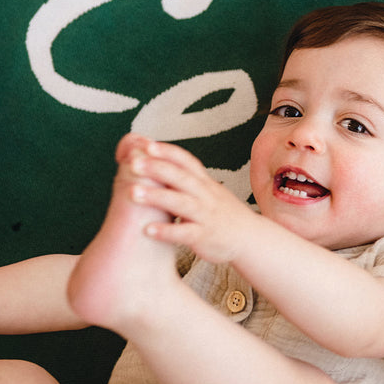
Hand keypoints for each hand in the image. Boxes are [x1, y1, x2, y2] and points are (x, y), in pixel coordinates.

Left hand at [119, 136, 255, 263]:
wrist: (250, 238)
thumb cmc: (223, 214)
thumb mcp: (209, 192)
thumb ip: (186, 180)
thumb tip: (157, 165)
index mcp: (205, 183)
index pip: (186, 161)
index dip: (168, 152)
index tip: (147, 145)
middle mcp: (206, 196)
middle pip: (181, 178)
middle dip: (157, 169)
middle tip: (133, 164)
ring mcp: (206, 216)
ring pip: (181, 203)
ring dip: (156, 196)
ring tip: (132, 193)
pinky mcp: (204, 237)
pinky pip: (185, 233)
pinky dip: (167, 231)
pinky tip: (148, 230)